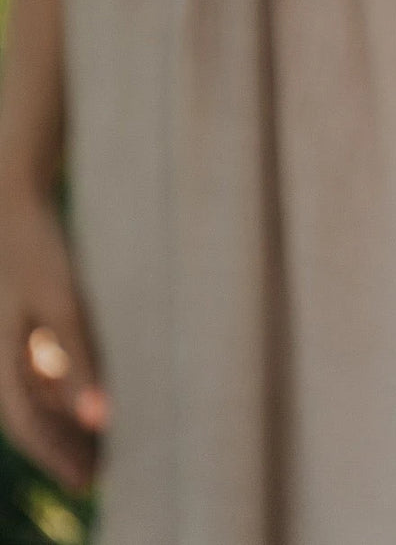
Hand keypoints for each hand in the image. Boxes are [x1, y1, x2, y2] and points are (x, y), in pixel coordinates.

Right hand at [0, 183, 108, 492]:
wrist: (18, 199)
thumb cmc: (40, 248)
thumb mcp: (65, 303)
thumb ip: (81, 358)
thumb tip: (99, 416)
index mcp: (1, 356)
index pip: (26, 423)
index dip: (57, 455)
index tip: (89, 480)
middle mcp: (0, 353)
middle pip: (29, 415)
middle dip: (61, 447)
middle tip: (99, 475)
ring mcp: (9, 338)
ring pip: (33, 394)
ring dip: (63, 421)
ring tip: (102, 445)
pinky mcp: (23, 321)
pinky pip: (38, 370)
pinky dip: (61, 390)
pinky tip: (91, 397)